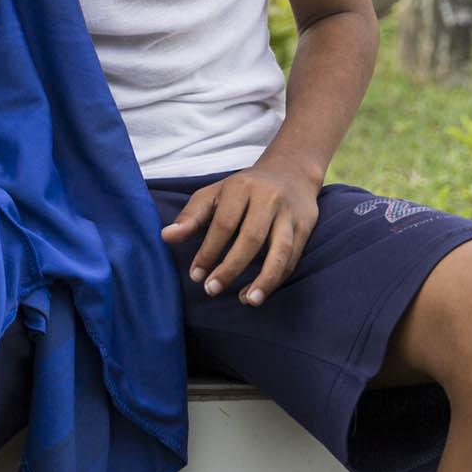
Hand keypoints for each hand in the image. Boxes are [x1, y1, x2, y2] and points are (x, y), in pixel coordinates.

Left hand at [159, 161, 321, 305]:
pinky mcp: (305, 226)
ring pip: (280, 250)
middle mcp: (268, 198)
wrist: (291, 170)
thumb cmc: (244, 188)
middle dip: (231, 268)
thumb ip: (191, 216)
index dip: (208, 251)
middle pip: (251, 238)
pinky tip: (258, 292)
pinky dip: (277, 278)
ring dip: (265, 279)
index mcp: (241, 187)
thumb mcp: (214, 194)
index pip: (224, 223)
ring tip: (248, 301)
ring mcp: (289, 213)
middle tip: (211, 289)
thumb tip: (166, 237)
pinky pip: (292, 257)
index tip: (195, 275)